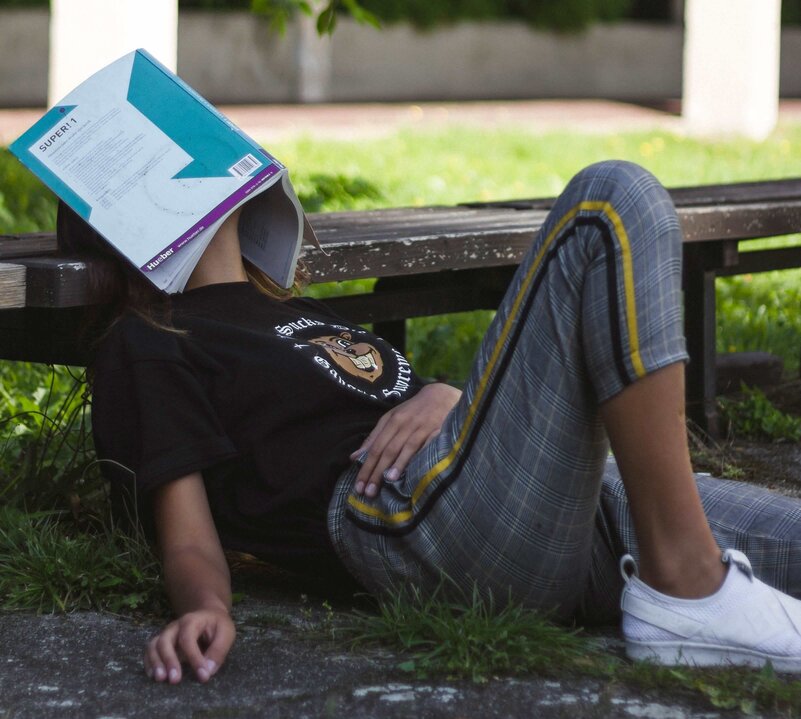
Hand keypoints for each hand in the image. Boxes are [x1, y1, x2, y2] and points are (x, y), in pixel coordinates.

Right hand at [144, 607, 235, 683]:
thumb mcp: (226, 633)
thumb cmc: (217, 625)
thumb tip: (207, 671)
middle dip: (169, 661)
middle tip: (175, 680)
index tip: (203, 676)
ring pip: (154, 646)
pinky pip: (150, 651)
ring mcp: (167, 634)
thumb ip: (218, 650)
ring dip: (155, 663)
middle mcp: (175, 626)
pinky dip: (149, 663)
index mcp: (192, 621)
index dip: (194, 658)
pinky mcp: (162, 643)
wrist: (208, 614)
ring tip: (160, 679)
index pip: (188, 639)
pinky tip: (153, 676)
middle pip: (165, 641)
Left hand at [350, 383, 461, 497]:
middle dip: (377, 471)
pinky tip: (417, 469)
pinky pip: (429, 444)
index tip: (358, 487)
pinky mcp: (439, 430)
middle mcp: (405, 424)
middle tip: (369, 492)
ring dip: (397, 464)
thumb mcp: (391, 419)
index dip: (366, 467)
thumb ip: (374, 438)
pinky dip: (422, 456)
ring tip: (388, 481)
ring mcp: (422, 427)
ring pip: (407, 447)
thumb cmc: (413, 410)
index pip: (375, 448)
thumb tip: (354, 458)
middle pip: (388, 450)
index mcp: (392, 421)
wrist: (441, 395)